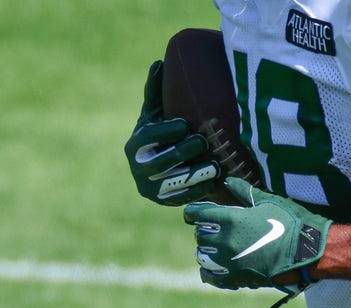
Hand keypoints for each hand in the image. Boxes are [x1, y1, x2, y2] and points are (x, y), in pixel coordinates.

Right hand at [124, 61, 218, 205]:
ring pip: (173, 183)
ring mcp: (151, 187)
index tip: (185, 124)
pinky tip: (215, 182)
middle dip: (182, 152)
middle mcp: (139, 168)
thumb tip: (159, 63)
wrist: (161, 169)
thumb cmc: (162, 135)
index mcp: (135, 145)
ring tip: (215, 166)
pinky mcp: (165, 202)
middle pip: (161, 162)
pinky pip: (183, 199)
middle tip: (202, 141)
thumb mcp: (156, 116)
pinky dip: (199, 191)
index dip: (165, 131)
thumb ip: (156, 93)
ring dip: (195, 174)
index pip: (147, 137)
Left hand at [183, 178, 331, 292]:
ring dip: (207, 250)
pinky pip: (212, 277)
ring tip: (217, 248)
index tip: (194, 213)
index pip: (198, 214)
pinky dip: (210, 272)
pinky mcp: (237, 278)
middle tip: (213, 228)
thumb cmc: (291, 223)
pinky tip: (216, 267)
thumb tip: (228, 181)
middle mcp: (225, 240)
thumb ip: (244, 192)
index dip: (193, 212)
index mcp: (231, 219)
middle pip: (200, 235)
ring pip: (203, 256)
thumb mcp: (268, 202)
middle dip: (204, 230)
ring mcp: (229, 262)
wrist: (307, 253)